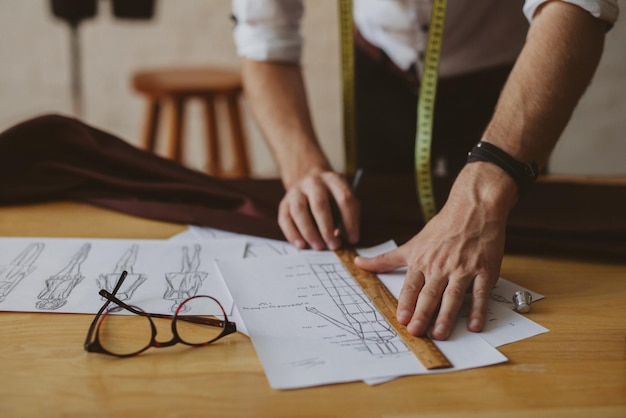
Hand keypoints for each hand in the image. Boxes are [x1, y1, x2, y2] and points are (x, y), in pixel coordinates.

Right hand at [278, 170, 359, 250]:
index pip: (344, 199)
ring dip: (309, 232)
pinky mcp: (284, 203)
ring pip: (299, 211)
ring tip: (319, 246)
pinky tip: (301, 245)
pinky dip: (292, 234)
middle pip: (319, 204)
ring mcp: (296, 191)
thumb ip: (347, 215)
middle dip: (327, 228)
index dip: (350, 221)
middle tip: (334, 245)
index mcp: (333, 180)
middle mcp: (313, 182)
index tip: (353, 239)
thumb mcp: (344, 198)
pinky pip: (285, 219)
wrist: (307, 179)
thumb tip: (339, 236)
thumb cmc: (331, 196)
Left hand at [354, 163, 515, 339]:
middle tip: (416, 332)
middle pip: (430, 294)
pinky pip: (480, 294)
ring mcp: (463, 269)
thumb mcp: (412, 244)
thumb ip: (386, 259)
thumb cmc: (443, 227)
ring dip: (446, 316)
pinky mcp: (484, 271)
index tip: (401, 319)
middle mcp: (441, 266)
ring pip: (453, 296)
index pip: (412, 286)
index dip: (406, 303)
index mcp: (423, 261)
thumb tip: (359, 263)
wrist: (474, 208)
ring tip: (440, 334)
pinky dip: (478, 310)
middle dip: (422, 314)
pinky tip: (475, 326)